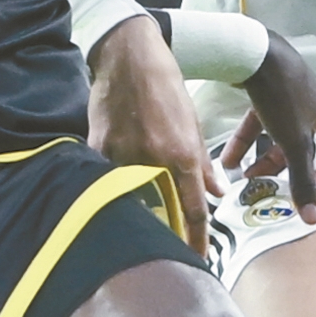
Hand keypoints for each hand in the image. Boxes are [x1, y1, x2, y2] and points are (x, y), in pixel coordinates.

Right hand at [88, 16, 219, 256]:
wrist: (129, 55)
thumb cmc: (164, 86)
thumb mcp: (192, 123)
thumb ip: (202, 164)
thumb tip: (217, 193)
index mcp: (182, 155)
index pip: (192, 211)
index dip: (196, 241)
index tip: (199, 261)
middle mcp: (154, 160)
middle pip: (158, 213)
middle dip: (164, 233)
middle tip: (167, 248)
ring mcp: (123, 155)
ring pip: (129, 199)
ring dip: (136, 212)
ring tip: (139, 223)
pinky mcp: (98, 147)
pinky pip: (105, 179)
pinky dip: (110, 187)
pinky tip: (111, 193)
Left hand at [219, 33, 315, 228]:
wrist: (253, 51)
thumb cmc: (282, 94)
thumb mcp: (294, 142)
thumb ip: (302, 180)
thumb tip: (313, 217)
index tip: (314, 191)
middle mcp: (312, 105)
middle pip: (304, 146)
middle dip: (285, 169)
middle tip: (269, 187)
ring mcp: (289, 96)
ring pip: (278, 135)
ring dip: (262, 157)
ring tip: (244, 176)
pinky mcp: (267, 89)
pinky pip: (259, 122)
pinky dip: (246, 140)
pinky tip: (226, 158)